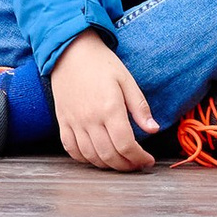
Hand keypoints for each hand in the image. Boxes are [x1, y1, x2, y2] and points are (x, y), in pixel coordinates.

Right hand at [49, 30, 155, 170]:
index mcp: (110, 108)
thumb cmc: (100, 63)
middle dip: (127, 165)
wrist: (69, 50)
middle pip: (109, 155)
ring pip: (91, 156)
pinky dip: (84, 159)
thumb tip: (154, 129)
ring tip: (120, 162)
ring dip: (108, 165)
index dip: (139, 158)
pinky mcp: (63, 121)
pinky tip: (96, 156)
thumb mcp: (126, 80)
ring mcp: (74, 122)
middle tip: (136, 164)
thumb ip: (140, 107)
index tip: (147, 160)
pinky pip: (71, 149)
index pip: (126, 145)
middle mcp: (90, 119)